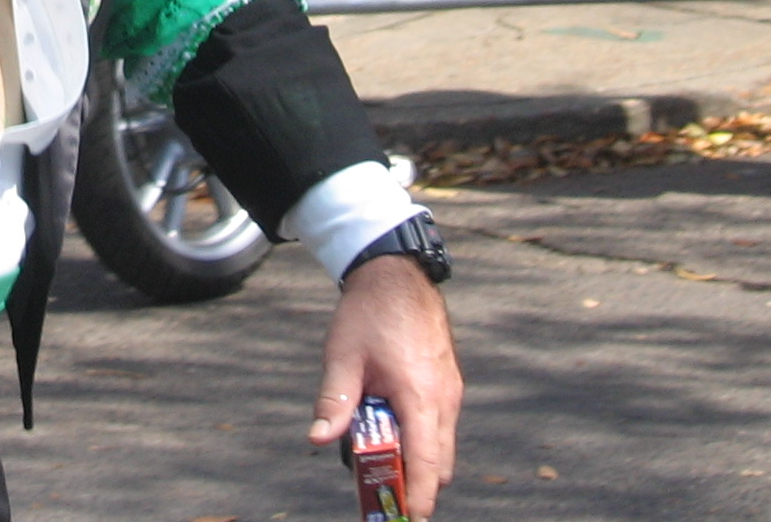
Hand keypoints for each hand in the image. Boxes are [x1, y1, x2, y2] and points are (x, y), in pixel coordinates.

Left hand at [307, 256, 460, 518]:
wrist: (395, 273)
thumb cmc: (368, 313)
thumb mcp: (343, 357)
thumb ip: (334, 402)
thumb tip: (319, 439)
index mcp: (420, 396)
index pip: (425, 463)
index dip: (417, 496)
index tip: (408, 518)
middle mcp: (444, 398)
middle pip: (440, 464)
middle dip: (416, 485)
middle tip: (384, 495)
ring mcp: (451, 391)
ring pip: (442, 446)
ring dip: (417, 460)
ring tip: (381, 456)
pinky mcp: (448, 383)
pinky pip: (441, 425)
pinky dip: (422, 438)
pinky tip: (391, 426)